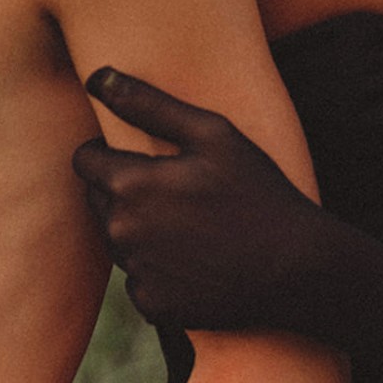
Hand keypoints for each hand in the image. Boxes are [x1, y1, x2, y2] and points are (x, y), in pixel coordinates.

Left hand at [74, 67, 334, 331]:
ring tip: (193, 225)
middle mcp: (121, 232)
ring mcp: (136, 273)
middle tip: (178, 191)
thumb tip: (96, 76)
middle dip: (125, 190)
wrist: (298, 269)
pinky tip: (198, 262)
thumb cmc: (257, 191)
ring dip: (141, 230)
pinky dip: (160, 270)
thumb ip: (147, 102)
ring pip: (118, 240)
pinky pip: (140, 279)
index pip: (84, 159)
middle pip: (99, 200)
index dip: (109, 153)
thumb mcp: (212, 134)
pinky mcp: (152, 305)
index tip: (144, 157)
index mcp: (128, 184)